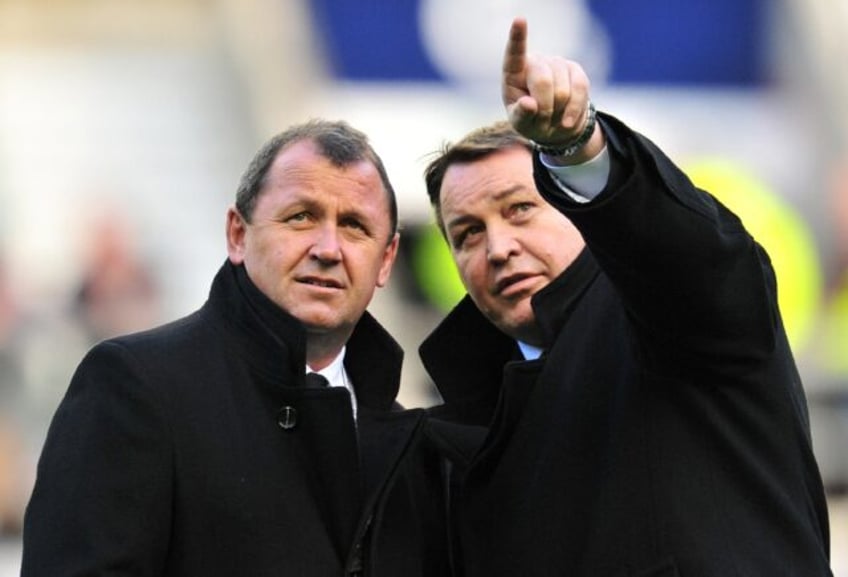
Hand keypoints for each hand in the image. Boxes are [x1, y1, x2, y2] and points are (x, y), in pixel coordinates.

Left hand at [502, 17, 597, 152]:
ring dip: (558, 111)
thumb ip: (521, 115)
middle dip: (544, 107)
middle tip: (541, 121)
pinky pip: (580, 88)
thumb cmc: (531, 121)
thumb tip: (529, 104)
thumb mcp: (521, 123)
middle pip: (543, 81)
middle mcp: (536, 62)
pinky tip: (567, 121)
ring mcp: (557, 64)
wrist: (556, 126)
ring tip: (552, 118)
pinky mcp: (576, 71)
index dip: (517, 37)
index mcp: (514, 73)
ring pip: (563, 89)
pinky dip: (574, 109)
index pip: (514, 53)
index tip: (520, 20)